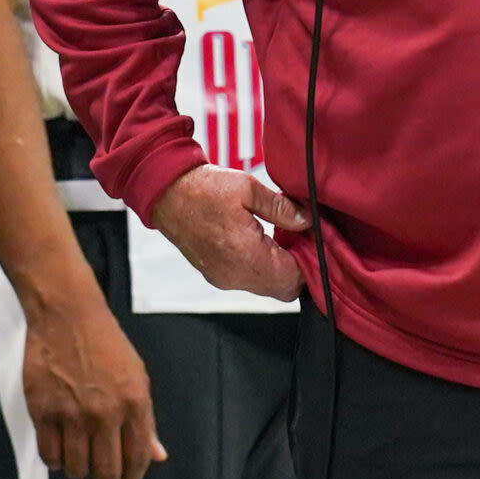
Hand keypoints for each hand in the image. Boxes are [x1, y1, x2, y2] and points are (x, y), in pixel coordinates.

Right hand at [22, 280, 165, 478]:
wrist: (67, 316)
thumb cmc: (107, 345)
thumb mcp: (136, 378)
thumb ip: (146, 421)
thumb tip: (158, 457)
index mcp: (134, 403)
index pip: (138, 459)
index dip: (133, 476)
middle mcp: (105, 413)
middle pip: (106, 473)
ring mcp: (72, 415)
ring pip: (76, 469)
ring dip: (80, 472)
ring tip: (80, 461)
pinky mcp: (43, 413)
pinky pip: (49, 456)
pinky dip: (56, 460)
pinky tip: (61, 450)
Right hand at [149, 166, 306, 301]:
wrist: (166, 194)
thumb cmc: (203, 189)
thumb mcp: (248, 188)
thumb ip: (281, 207)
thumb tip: (307, 220)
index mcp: (245, 256)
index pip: (294, 279)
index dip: (310, 262)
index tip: (313, 240)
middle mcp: (235, 276)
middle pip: (284, 290)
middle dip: (298, 267)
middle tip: (300, 238)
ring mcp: (224, 279)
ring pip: (269, 288)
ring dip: (281, 268)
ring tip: (282, 237)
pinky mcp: (217, 276)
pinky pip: (251, 282)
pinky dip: (263, 268)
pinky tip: (263, 242)